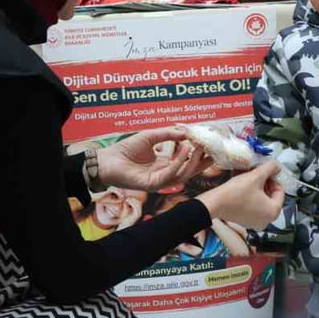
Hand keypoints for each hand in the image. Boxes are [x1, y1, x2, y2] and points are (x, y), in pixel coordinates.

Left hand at [96, 128, 211, 191]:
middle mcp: (164, 175)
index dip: (198, 156)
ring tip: (199, 147)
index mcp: (164, 166)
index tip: (208, 145)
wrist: (107, 160)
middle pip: (188, 171)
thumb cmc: (126, 149)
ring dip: (193, 161)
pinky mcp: (152, 185)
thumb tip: (186, 132)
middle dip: (201, 162)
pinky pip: (170, 175)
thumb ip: (168, 134)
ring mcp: (159, 182)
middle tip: (211, 150)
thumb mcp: (150, 136)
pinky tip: (185, 150)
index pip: (185, 163)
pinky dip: (179, 163)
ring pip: (182, 175)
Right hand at [197, 161, 284, 229]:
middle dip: (263, 181)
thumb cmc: (235, 194)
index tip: (265, 171)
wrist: (215, 203)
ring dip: (255, 185)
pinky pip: (251, 203)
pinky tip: (241, 181)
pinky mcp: (244, 219)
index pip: (280, 190)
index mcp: (273, 212)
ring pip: (259, 198)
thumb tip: (276, 166)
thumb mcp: (256, 176)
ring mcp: (254, 221)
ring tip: (247, 175)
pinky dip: (248, 192)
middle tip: (256, 172)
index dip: (272, 177)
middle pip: (270, 195)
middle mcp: (265, 220)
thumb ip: (270, 168)